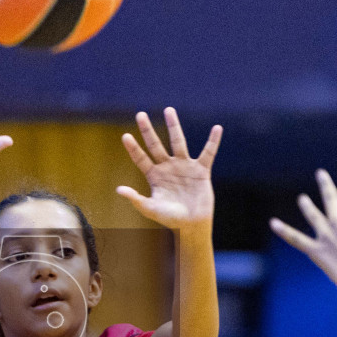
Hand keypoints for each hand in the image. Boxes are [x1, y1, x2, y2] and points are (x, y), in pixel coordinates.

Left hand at [115, 109, 220, 230]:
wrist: (192, 226)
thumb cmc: (170, 219)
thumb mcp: (151, 209)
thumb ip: (136, 199)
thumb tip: (119, 190)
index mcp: (155, 176)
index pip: (141, 159)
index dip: (133, 148)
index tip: (125, 136)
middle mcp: (168, 168)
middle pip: (156, 144)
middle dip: (147, 130)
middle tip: (140, 114)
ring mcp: (184, 167)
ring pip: (178, 142)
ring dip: (173, 126)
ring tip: (169, 110)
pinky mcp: (201, 171)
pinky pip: (208, 153)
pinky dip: (213, 141)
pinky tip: (217, 128)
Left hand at [270, 164, 336, 283]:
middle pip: (331, 198)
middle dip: (326, 185)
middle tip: (320, 173)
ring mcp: (324, 236)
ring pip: (313, 216)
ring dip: (307, 206)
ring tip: (302, 198)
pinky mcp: (315, 250)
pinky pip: (296, 239)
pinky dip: (284, 231)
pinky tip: (273, 223)